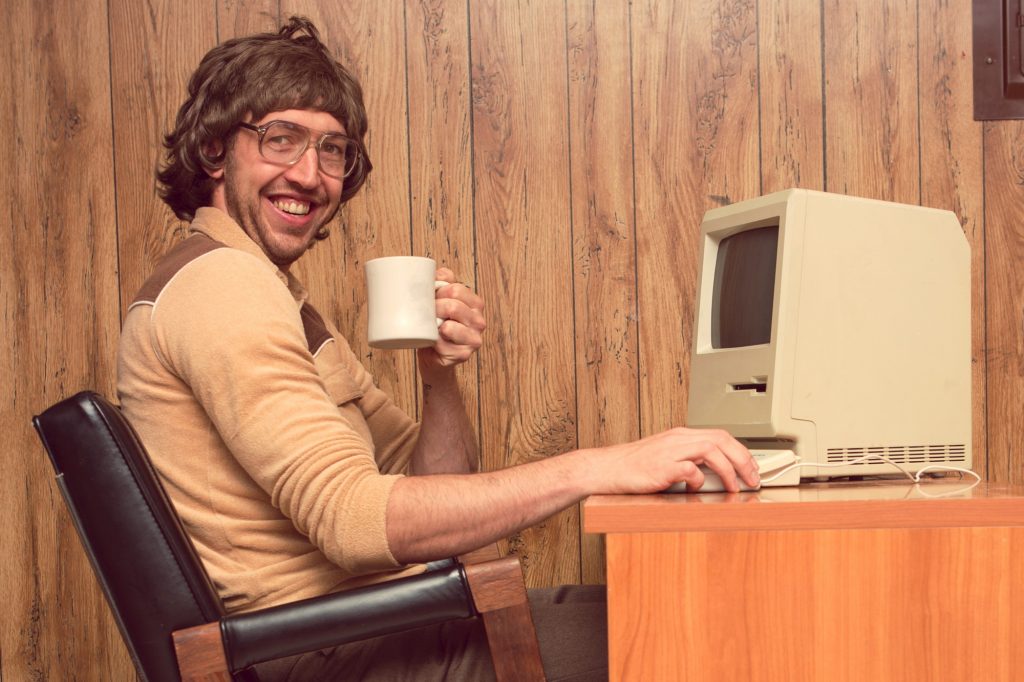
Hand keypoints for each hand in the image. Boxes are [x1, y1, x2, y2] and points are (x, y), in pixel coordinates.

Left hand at [417, 267, 485, 376]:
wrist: (433, 356)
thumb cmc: (435, 326)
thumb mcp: (440, 300)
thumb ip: (442, 282)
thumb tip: (435, 273)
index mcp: (475, 304)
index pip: (457, 289)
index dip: (438, 291)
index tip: (430, 298)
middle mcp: (479, 321)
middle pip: (452, 306)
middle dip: (434, 308)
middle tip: (426, 314)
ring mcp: (474, 339)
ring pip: (449, 326)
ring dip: (433, 326)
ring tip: (430, 327)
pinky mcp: (464, 354)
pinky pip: (443, 344)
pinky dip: (433, 343)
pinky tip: (433, 342)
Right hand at [583, 427, 759, 493]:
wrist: (607, 469)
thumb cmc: (634, 467)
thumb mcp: (665, 457)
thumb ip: (688, 460)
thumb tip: (715, 474)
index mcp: (680, 435)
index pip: (720, 435)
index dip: (741, 451)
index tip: (751, 467)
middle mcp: (677, 439)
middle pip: (721, 439)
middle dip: (743, 459)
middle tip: (752, 478)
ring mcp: (669, 451)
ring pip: (710, 450)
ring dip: (728, 470)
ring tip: (734, 487)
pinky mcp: (661, 467)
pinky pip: (689, 468)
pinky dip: (699, 479)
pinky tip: (697, 488)